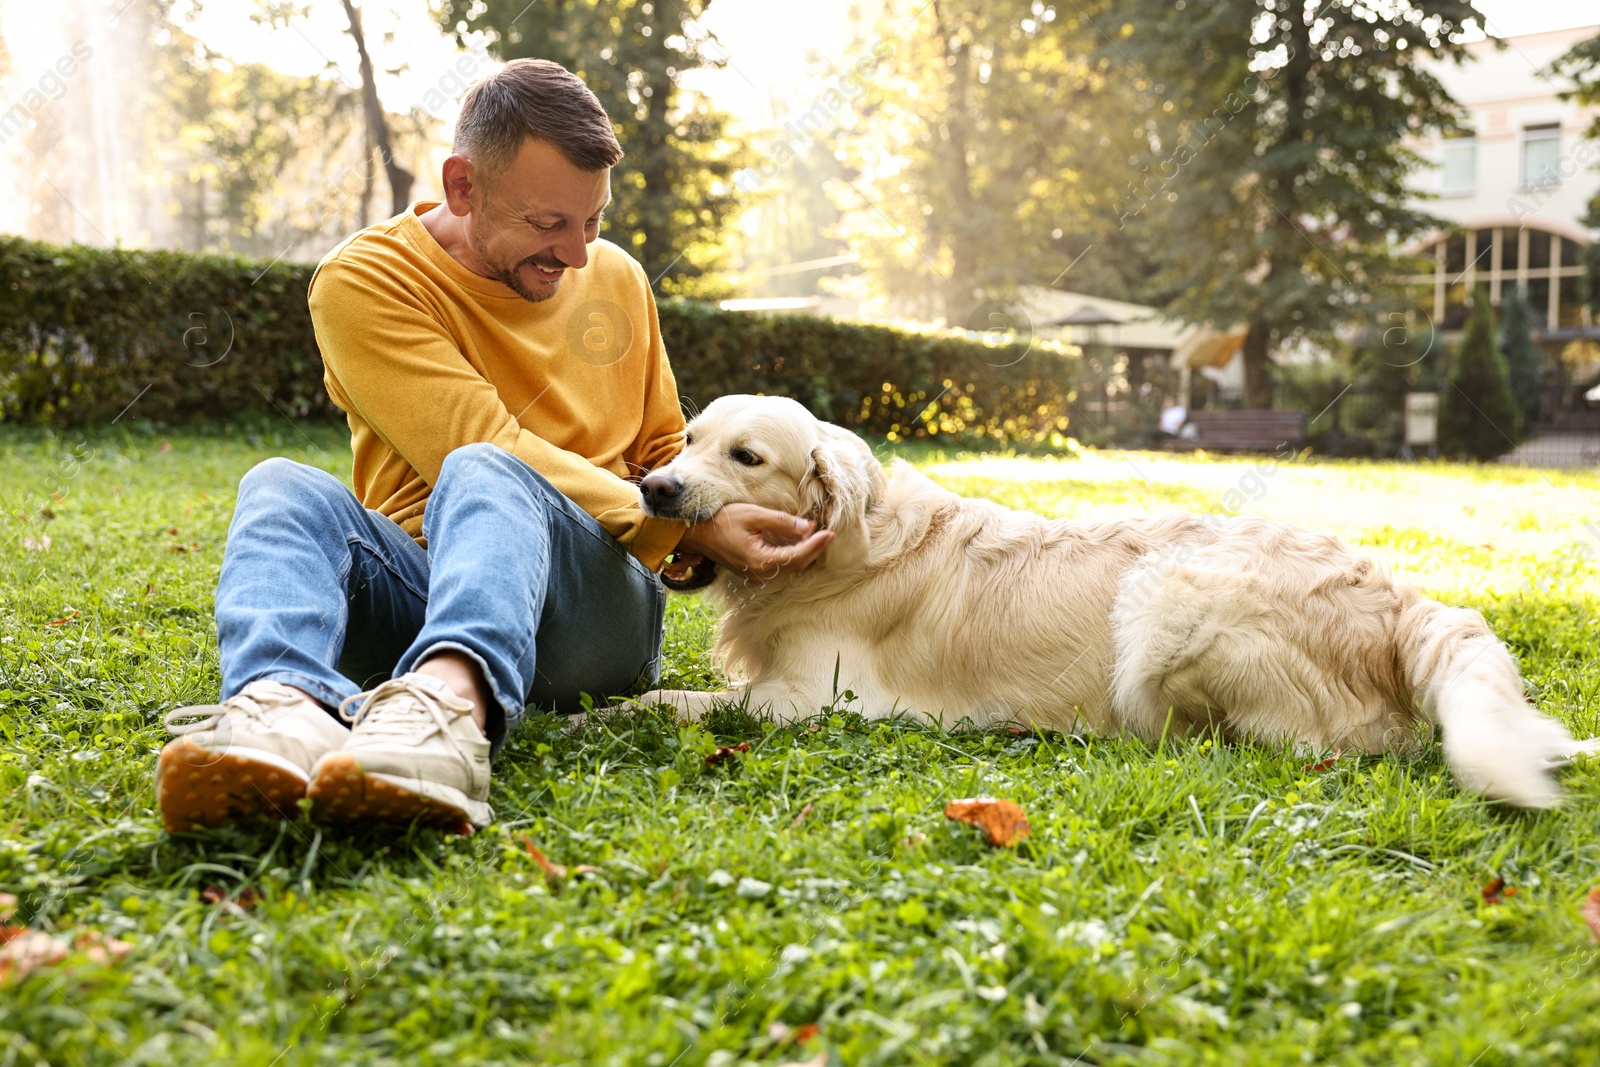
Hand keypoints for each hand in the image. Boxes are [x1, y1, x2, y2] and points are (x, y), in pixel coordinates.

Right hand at [677, 503, 833, 582]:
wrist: (696, 534)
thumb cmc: (721, 521)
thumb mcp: (754, 515)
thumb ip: (782, 522)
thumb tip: (807, 528)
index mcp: (760, 561)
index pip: (797, 556)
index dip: (816, 545)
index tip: (830, 533)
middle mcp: (759, 573)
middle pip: (796, 565)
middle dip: (814, 549)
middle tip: (828, 534)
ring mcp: (755, 575)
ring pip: (789, 567)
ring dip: (804, 552)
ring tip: (817, 536)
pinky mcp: (753, 571)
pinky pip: (779, 566)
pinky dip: (792, 555)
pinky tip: (799, 541)